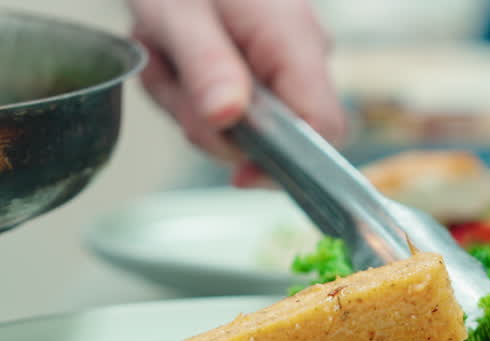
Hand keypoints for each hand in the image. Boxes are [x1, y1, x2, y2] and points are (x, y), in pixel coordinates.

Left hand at [130, 0, 345, 186]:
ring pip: (241, 124)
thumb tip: (227, 118)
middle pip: (275, 137)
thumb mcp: (179, 12)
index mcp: (293, 39)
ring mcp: (283, 60)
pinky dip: (191, 88)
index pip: (323, 130)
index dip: (288, 165)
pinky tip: (175, 52)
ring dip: (189, 101)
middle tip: (167, 74)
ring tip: (166, 50)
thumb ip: (206, 64)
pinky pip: (229, 103)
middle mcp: (302, 53)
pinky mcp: (261, 64)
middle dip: (209, 123)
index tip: (239, 174)